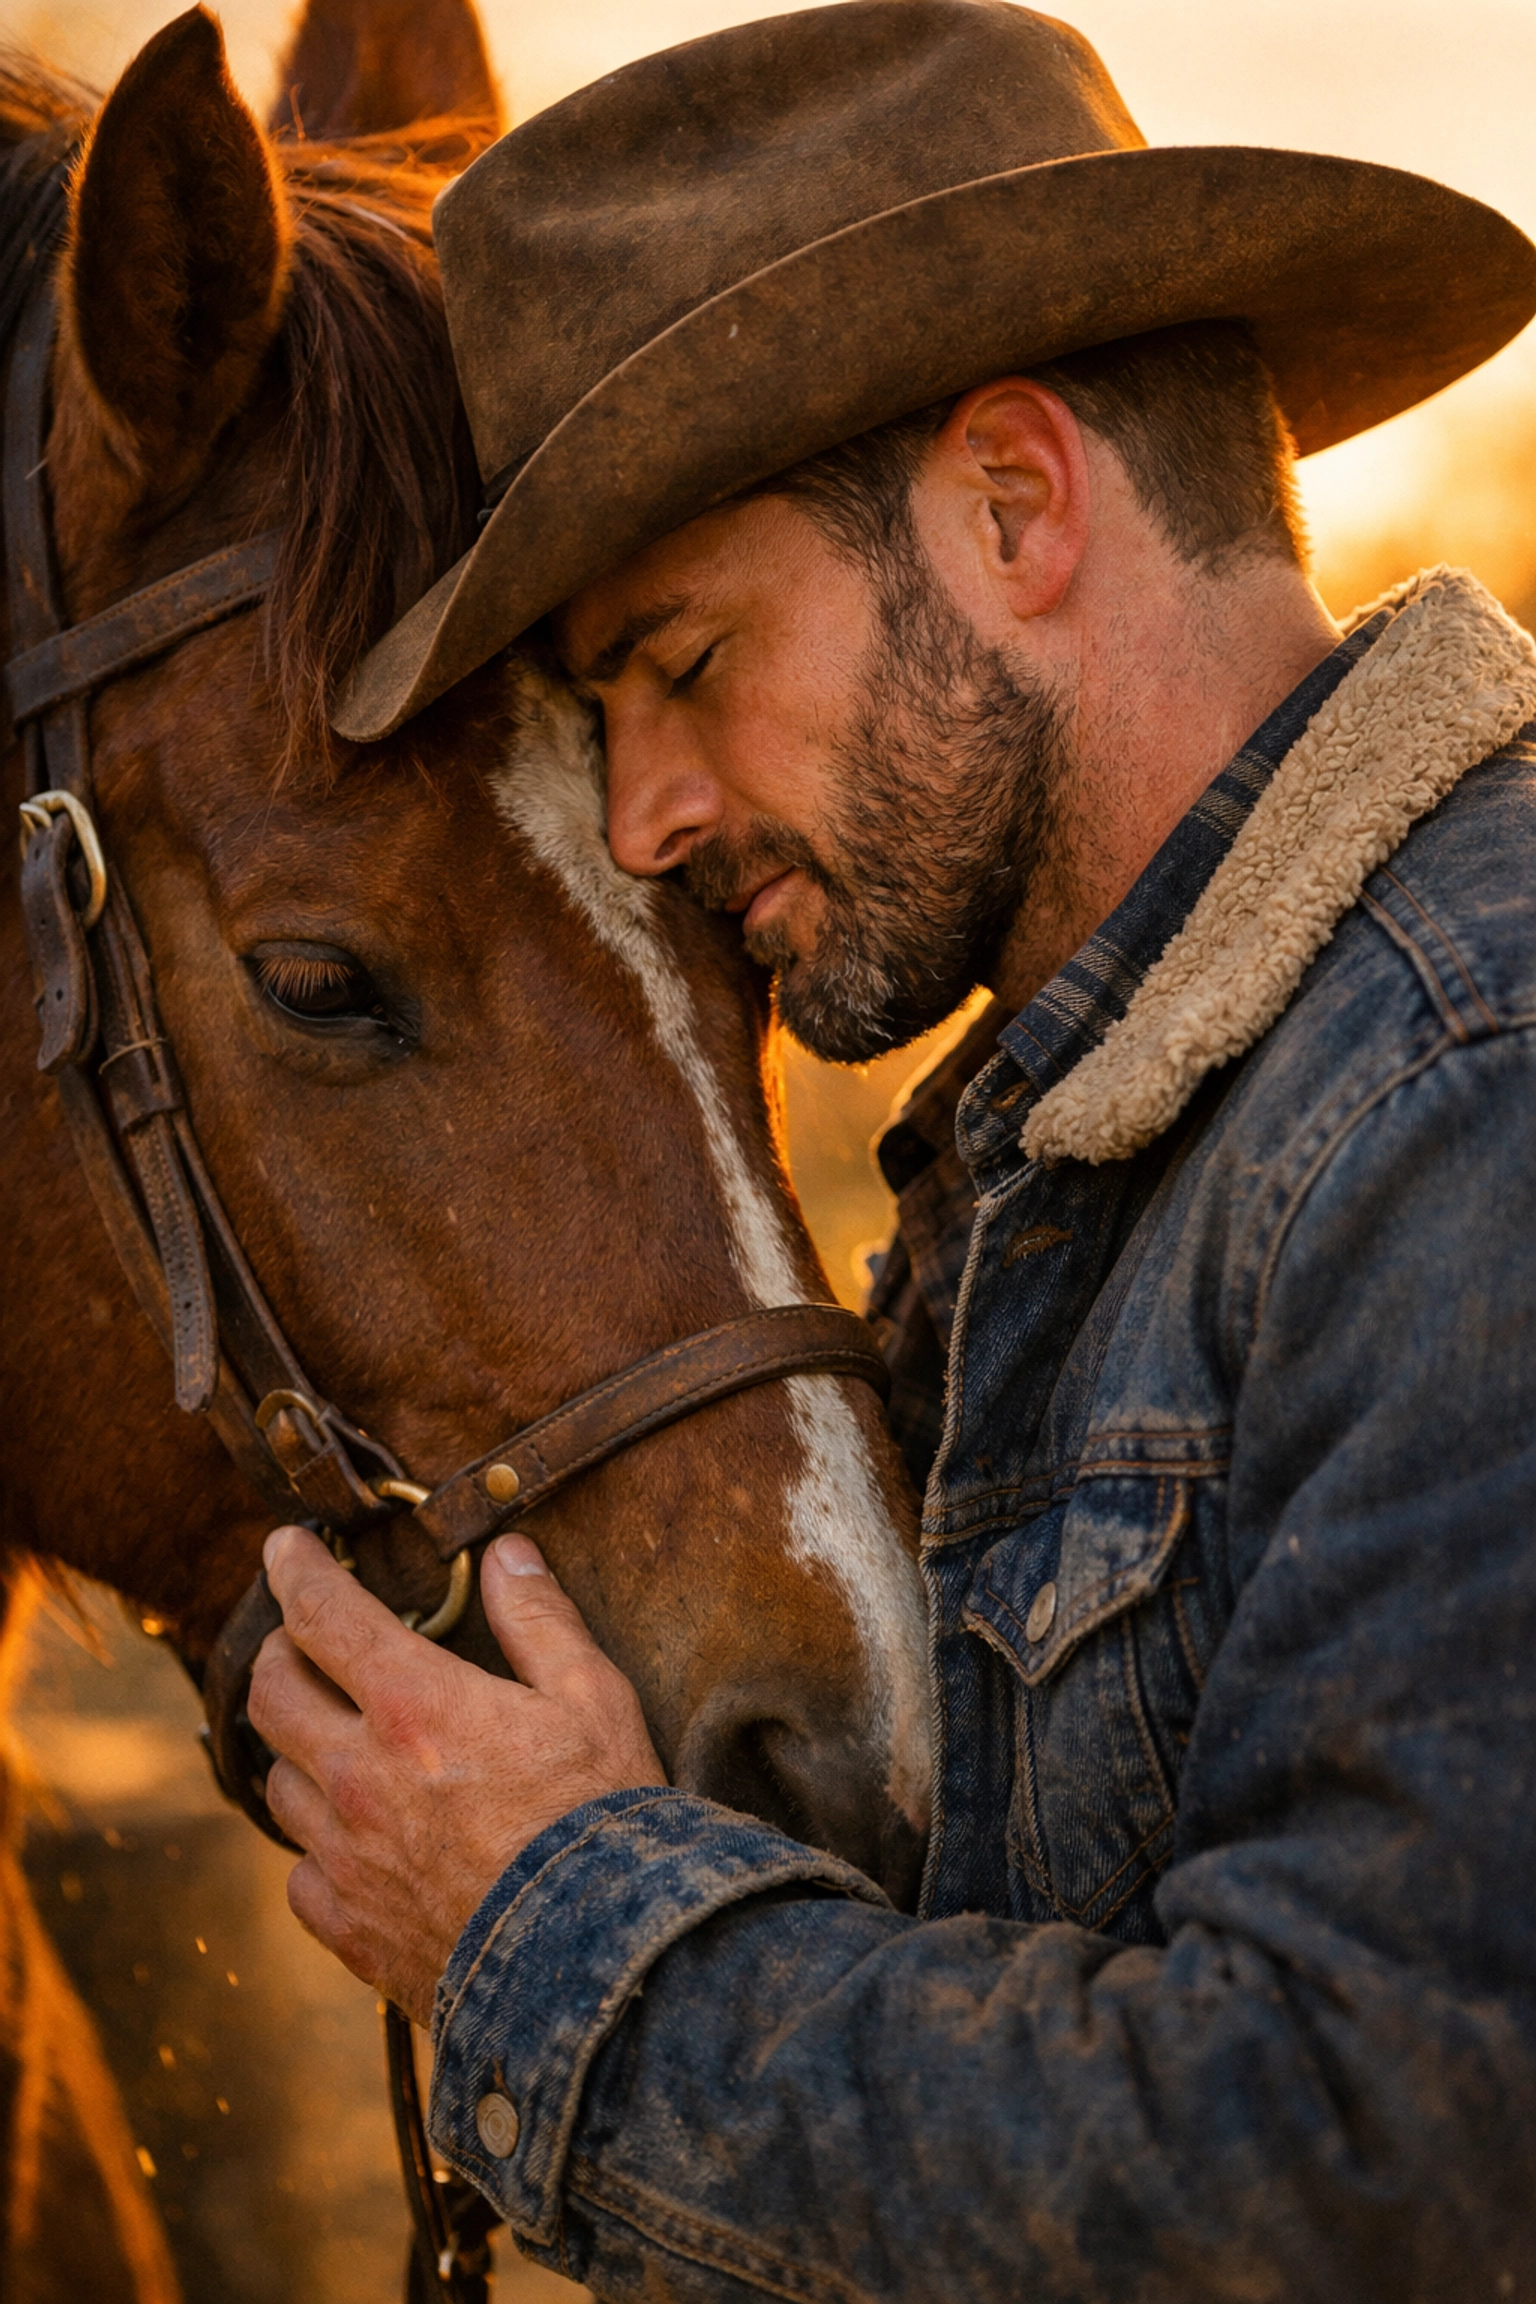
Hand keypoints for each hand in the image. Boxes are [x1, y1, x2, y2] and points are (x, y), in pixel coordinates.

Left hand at [248, 1525, 665, 2023]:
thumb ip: (539, 1619)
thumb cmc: (603, 1820)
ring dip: (296, 1746)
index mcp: (414, 1704)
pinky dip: (316, 1844)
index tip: (285, 1546)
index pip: (322, 1612)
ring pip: (277, 1780)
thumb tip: (508, 1554)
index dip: (296, 1568)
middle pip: (271, 1692)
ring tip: (331, 1737)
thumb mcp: (593, 1697)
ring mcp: (344, 1855)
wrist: (596, 1962)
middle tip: (306, 1640)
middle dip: (280, 1651)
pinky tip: (350, 1839)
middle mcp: (357, 1775)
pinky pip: (299, 1871)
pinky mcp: (348, 1925)